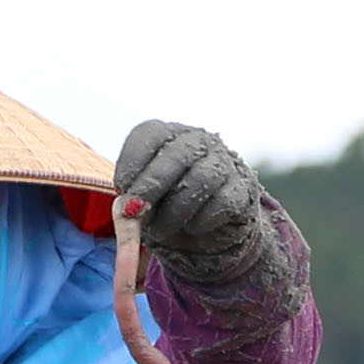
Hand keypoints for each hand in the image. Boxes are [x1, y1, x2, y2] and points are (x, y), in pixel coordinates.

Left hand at [113, 119, 271, 288]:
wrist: (207, 227)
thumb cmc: (165, 206)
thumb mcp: (142, 204)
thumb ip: (130, 207)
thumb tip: (127, 213)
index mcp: (168, 135)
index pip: (149, 135)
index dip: (132, 162)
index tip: (121, 188)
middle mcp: (198, 141)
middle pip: (176, 155)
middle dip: (152, 185)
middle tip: (137, 211)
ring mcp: (223, 163)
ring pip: (201, 179)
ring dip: (175, 210)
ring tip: (162, 229)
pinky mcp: (241, 189)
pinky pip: (222, 203)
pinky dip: (201, 221)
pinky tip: (192, 227)